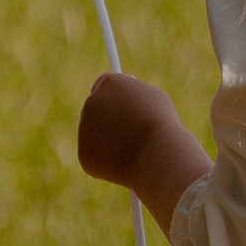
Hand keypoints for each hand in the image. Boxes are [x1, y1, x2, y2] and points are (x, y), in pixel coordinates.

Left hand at [76, 71, 210, 232]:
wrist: (157, 154)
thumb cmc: (162, 124)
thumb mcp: (153, 99)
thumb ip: (135, 95)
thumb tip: (126, 98)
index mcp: (109, 83)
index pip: (103, 85)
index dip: (112, 96)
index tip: (119, 105)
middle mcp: (91, 102)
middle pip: (95, 109)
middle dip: (108, 120)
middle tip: (129, 132)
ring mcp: (84, 129)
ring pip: (95, 136)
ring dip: (110, 141)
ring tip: (135, 148)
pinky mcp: (84, 154)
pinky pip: (95, 157)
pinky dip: (108, 162)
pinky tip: (126, 162)